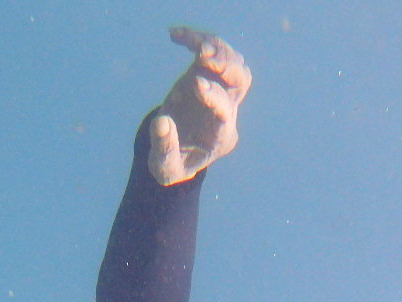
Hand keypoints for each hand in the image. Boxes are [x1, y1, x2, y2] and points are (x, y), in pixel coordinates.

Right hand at [149, 26, 250, 185]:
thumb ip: (163, 148)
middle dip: (227, 65)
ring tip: (191, 41)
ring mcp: (218, 89)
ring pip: (231, 60)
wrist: (175, 154)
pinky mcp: (204, 76)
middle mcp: (225, 109)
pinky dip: (195, 40)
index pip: (226, 110)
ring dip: (214, 47)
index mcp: (221, 135)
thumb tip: (161, 123)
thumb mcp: (165, 167)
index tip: (195, 84)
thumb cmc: (173, 164)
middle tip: (205, 56)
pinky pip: (209, 52)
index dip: (214, 96)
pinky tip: (174, 34)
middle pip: (241, 81)